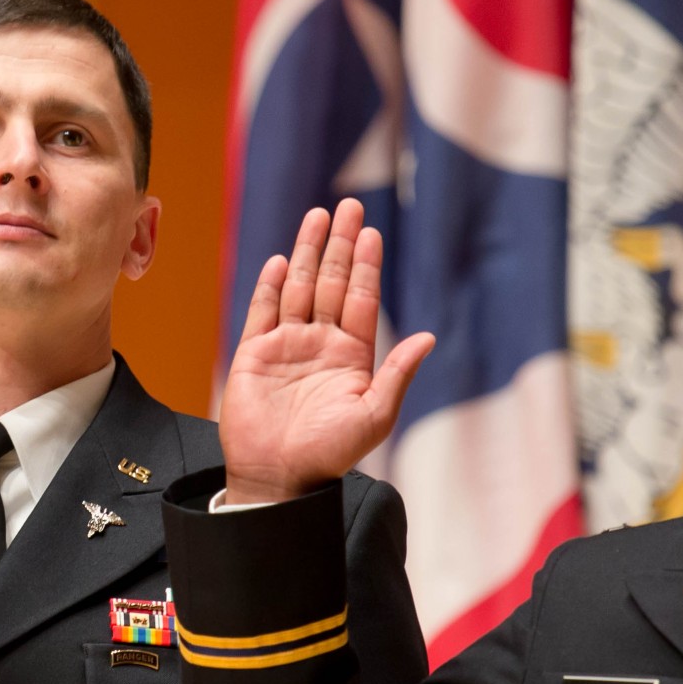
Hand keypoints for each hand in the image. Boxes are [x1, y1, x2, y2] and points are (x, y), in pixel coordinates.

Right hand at [218, 199, 435, 503]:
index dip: (365, 264)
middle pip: (330, 282)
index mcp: (352, 356)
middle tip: (349, 206)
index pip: (360, 298)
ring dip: (307, 252)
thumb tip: (428, 336)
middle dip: (339, 244)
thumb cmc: (329, 455)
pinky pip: (262, 311)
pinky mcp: (254, 355)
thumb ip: (397, 373)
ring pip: (298, 288)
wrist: (278, 478)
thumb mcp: (374, 416)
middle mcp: (320, 344)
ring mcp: (286, 346)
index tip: (371, 231)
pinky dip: (270, 285)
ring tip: (317, 216)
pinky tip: (280, 260)